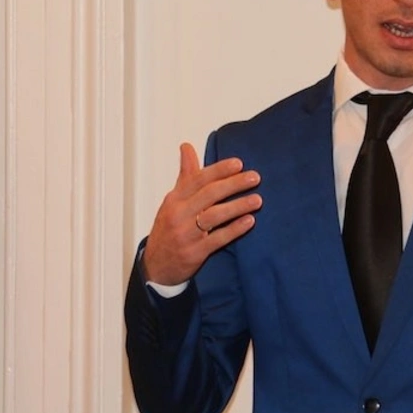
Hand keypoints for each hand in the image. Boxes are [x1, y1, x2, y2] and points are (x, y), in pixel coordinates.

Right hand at [141, 142, 261, 284]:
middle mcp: (179, 214)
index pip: (198, 179)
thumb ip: (185, 174)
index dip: (219, 170)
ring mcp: (186, 234)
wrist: (156, 266)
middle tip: (255, 177)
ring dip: (238, 206)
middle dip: (234, 184)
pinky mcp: (194, 253)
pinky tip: (249, 221)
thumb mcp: (173, 201)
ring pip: (214, 216)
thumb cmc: (168, 228)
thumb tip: (187, 147)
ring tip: (257, 200)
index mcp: (175, 199)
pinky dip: (234, 229)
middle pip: (209, 194)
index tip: (238, 163)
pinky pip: (218, 239)